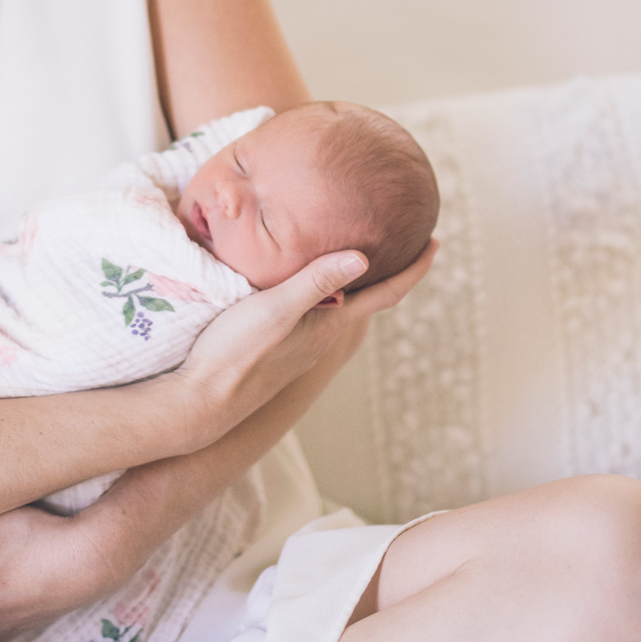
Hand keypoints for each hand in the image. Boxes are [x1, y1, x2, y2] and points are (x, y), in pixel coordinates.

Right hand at [174, 241, 436, 450]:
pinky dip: (329, 290)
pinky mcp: (282, 347)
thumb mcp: (276, 308)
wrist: (204, 401)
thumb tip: (363, 257)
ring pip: (343, 306)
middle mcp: (325, 335)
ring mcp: (304, 344)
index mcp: (331, 323)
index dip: (414, 268)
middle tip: (404, 240)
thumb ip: (315, 281)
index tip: (436, 243)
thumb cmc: (237, 353)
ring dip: (358, 281)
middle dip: (390, 270)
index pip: (387, 293)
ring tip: (362, 253)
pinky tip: (310, 280)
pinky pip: (319, 312)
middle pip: (370, 298)